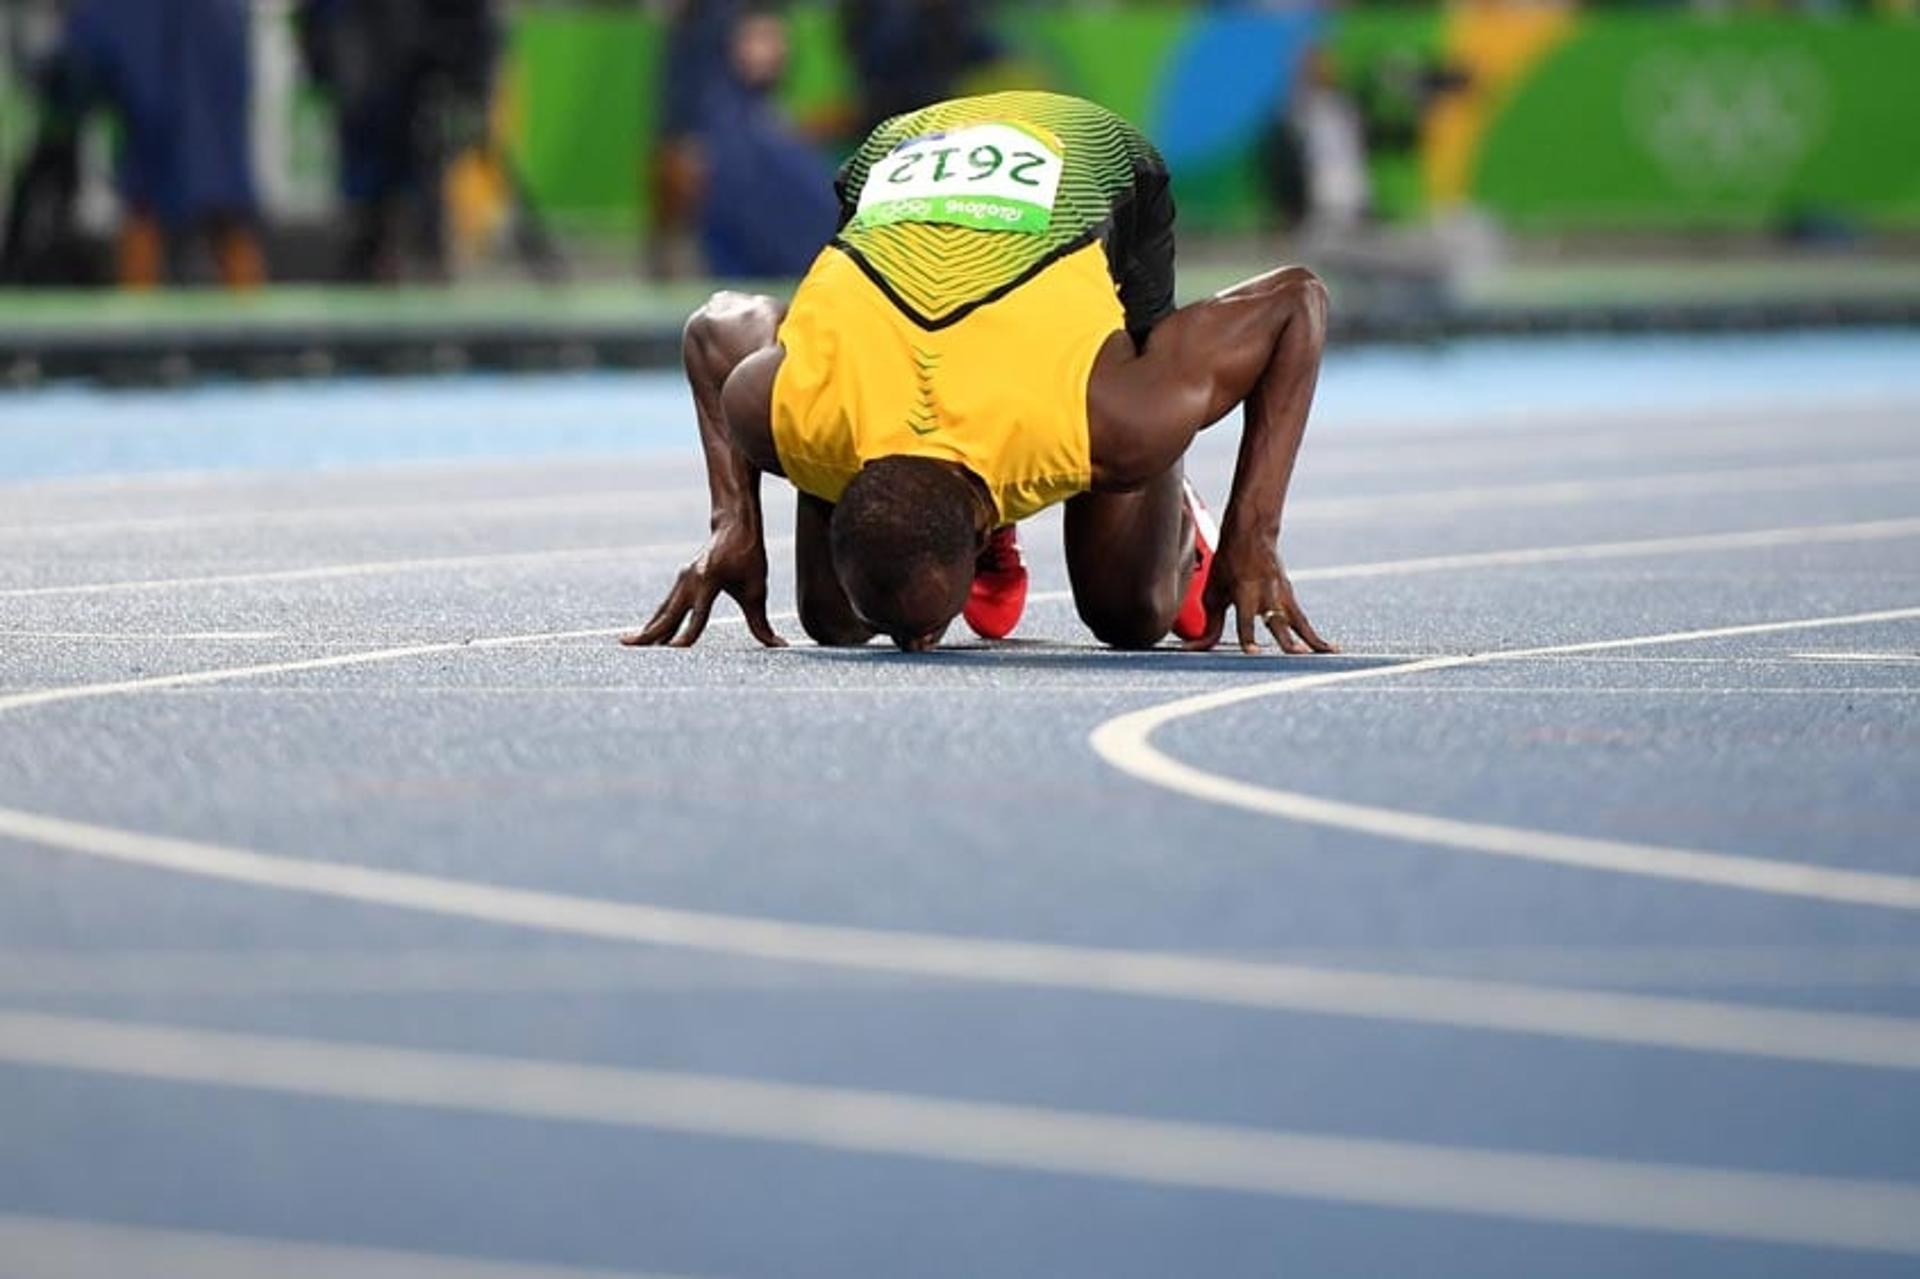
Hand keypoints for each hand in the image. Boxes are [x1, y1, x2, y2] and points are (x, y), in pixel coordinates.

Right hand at [621, 518, 784, 648]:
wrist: (734, 525)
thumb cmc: (748, 557)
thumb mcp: (757, 589)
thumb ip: (761, 623)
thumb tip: (779, 645)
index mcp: (710, 580)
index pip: (698, 615)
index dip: (688, 634)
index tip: (677, 650)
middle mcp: (691, 580)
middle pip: (668, 614)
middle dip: (651, 633)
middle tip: (631, 648)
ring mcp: (682, 580)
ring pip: (663, 611)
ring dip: (647, 629)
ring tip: (629, 643)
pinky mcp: (680, 582)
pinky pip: (666, 606)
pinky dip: (656, 621)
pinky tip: (647, 635)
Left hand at [1186, 530, 1335, 655]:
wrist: (1253, 533)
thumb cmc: (1228, 564)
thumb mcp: (1213, 591)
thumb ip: (1209, 624)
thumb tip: (1194, 649)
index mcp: (1244, 591)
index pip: (1245, 619)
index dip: (1248, 636)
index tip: (1253, 652)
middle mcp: (1267, 594)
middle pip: (1278, 621)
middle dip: (1287, 639)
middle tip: (1295, 654)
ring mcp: (1282, 594)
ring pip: (1300, 621)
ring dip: (1312, 640)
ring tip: (1328, 655)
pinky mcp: (1291, 597)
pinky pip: (1303, 621)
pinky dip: (1314, 636)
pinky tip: (1330, 649)